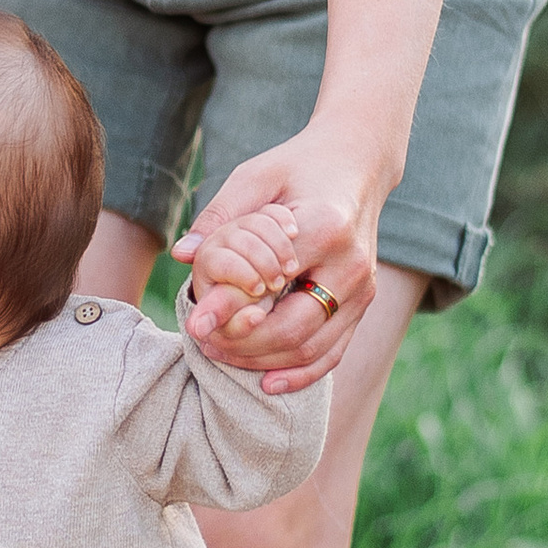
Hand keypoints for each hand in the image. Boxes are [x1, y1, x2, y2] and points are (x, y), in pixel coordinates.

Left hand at [175, 138, 379, 394]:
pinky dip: (301, 374)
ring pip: (313, 349)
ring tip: (221, 355)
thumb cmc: (297, 167)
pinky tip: (267, 383)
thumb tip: (182, 254)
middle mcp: (352, 264)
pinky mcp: (365, 303)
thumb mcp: (255, 176)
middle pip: (293, 328)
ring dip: (263, 361)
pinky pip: (334, 352)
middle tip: (203, 342)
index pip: (270, 282)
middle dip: (243, 344)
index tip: (194, 323)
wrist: (355, 164)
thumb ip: (220, 216)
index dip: (229, 308)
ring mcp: (364, 289)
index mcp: (325, 227)